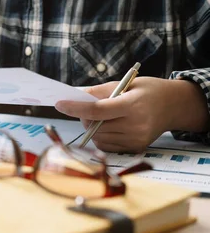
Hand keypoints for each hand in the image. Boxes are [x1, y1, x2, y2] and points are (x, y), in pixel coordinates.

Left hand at [54, 77, 209, 152]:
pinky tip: (111, 126)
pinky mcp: (134, 149)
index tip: (59, 104)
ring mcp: (135, 139)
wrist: (174, 106)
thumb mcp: (125, 84)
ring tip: (104, 116)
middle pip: (95, 125)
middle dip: (84, 117)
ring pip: (98, 137)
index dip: (75, 108)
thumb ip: (99, 91)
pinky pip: (105, 145)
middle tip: (88, 107)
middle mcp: (136, 125)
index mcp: (133, 105)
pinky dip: (101, 136)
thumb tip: (74, 97)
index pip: (97, 110)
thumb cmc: (147, 91)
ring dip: (92, 127)